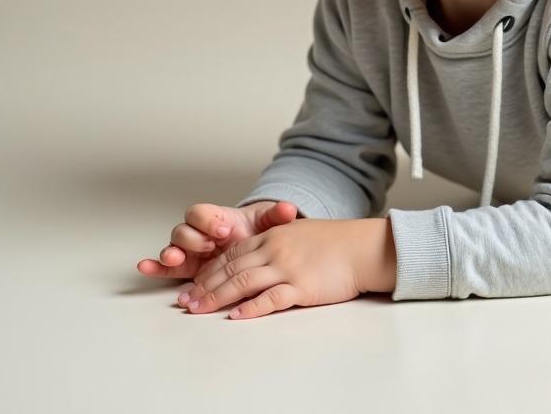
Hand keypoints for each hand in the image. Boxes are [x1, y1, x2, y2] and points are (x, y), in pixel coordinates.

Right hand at [135, 200, 299, 288]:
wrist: (258, 249)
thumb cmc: (257, 232)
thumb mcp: (269, 224)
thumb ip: (277, 216)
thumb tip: (290, 209)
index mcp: (216, 218)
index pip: (200, 212)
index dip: (207, 220)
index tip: (223, 230)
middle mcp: (199, 234)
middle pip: (183, 230)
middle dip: (193, 238)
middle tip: (208, 246)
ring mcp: (190, 252)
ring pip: (173, 247)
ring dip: (171, 253)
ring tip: (174, 259)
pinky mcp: (187, 269)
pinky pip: (165, 267)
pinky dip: (154, 267)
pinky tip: (146, 267)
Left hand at [180, 218, 385, 319]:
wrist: (364, 247)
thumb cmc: (337, 242)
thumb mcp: (300, 233)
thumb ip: (277, 242)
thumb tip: (257, 257)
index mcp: (273, 235)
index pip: (232, 254)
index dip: (209, 270)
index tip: (194, 285)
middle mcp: (276, 249)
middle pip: (231, 269)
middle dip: (204, 287)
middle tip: (186, 302)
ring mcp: (288, 267)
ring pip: (243, 283)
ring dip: (217, 298)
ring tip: (199, 310)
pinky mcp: (301, 286)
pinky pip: (270, 299)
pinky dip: (251, 308)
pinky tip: (237, 316)